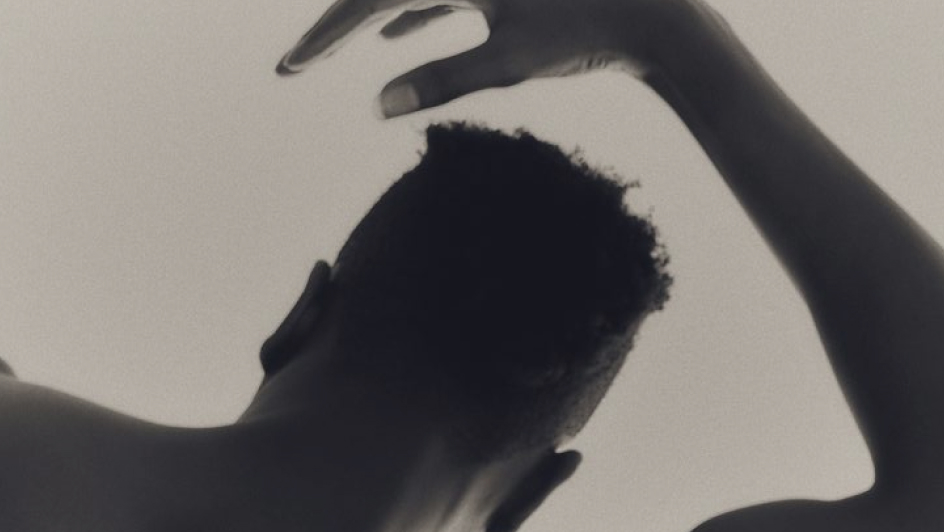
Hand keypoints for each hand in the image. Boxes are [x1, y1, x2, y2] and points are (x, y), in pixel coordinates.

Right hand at [276, 0, 684, 116]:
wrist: (652, 16)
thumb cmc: (586, 34)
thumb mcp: (511, 63)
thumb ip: (443, 81)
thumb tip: (378, 106)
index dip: (326, 35)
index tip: (291, 68)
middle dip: (335, 27)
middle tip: (293, 66)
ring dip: (365, 19)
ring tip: (324, 52)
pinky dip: (410, 14)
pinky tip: (389, 38)